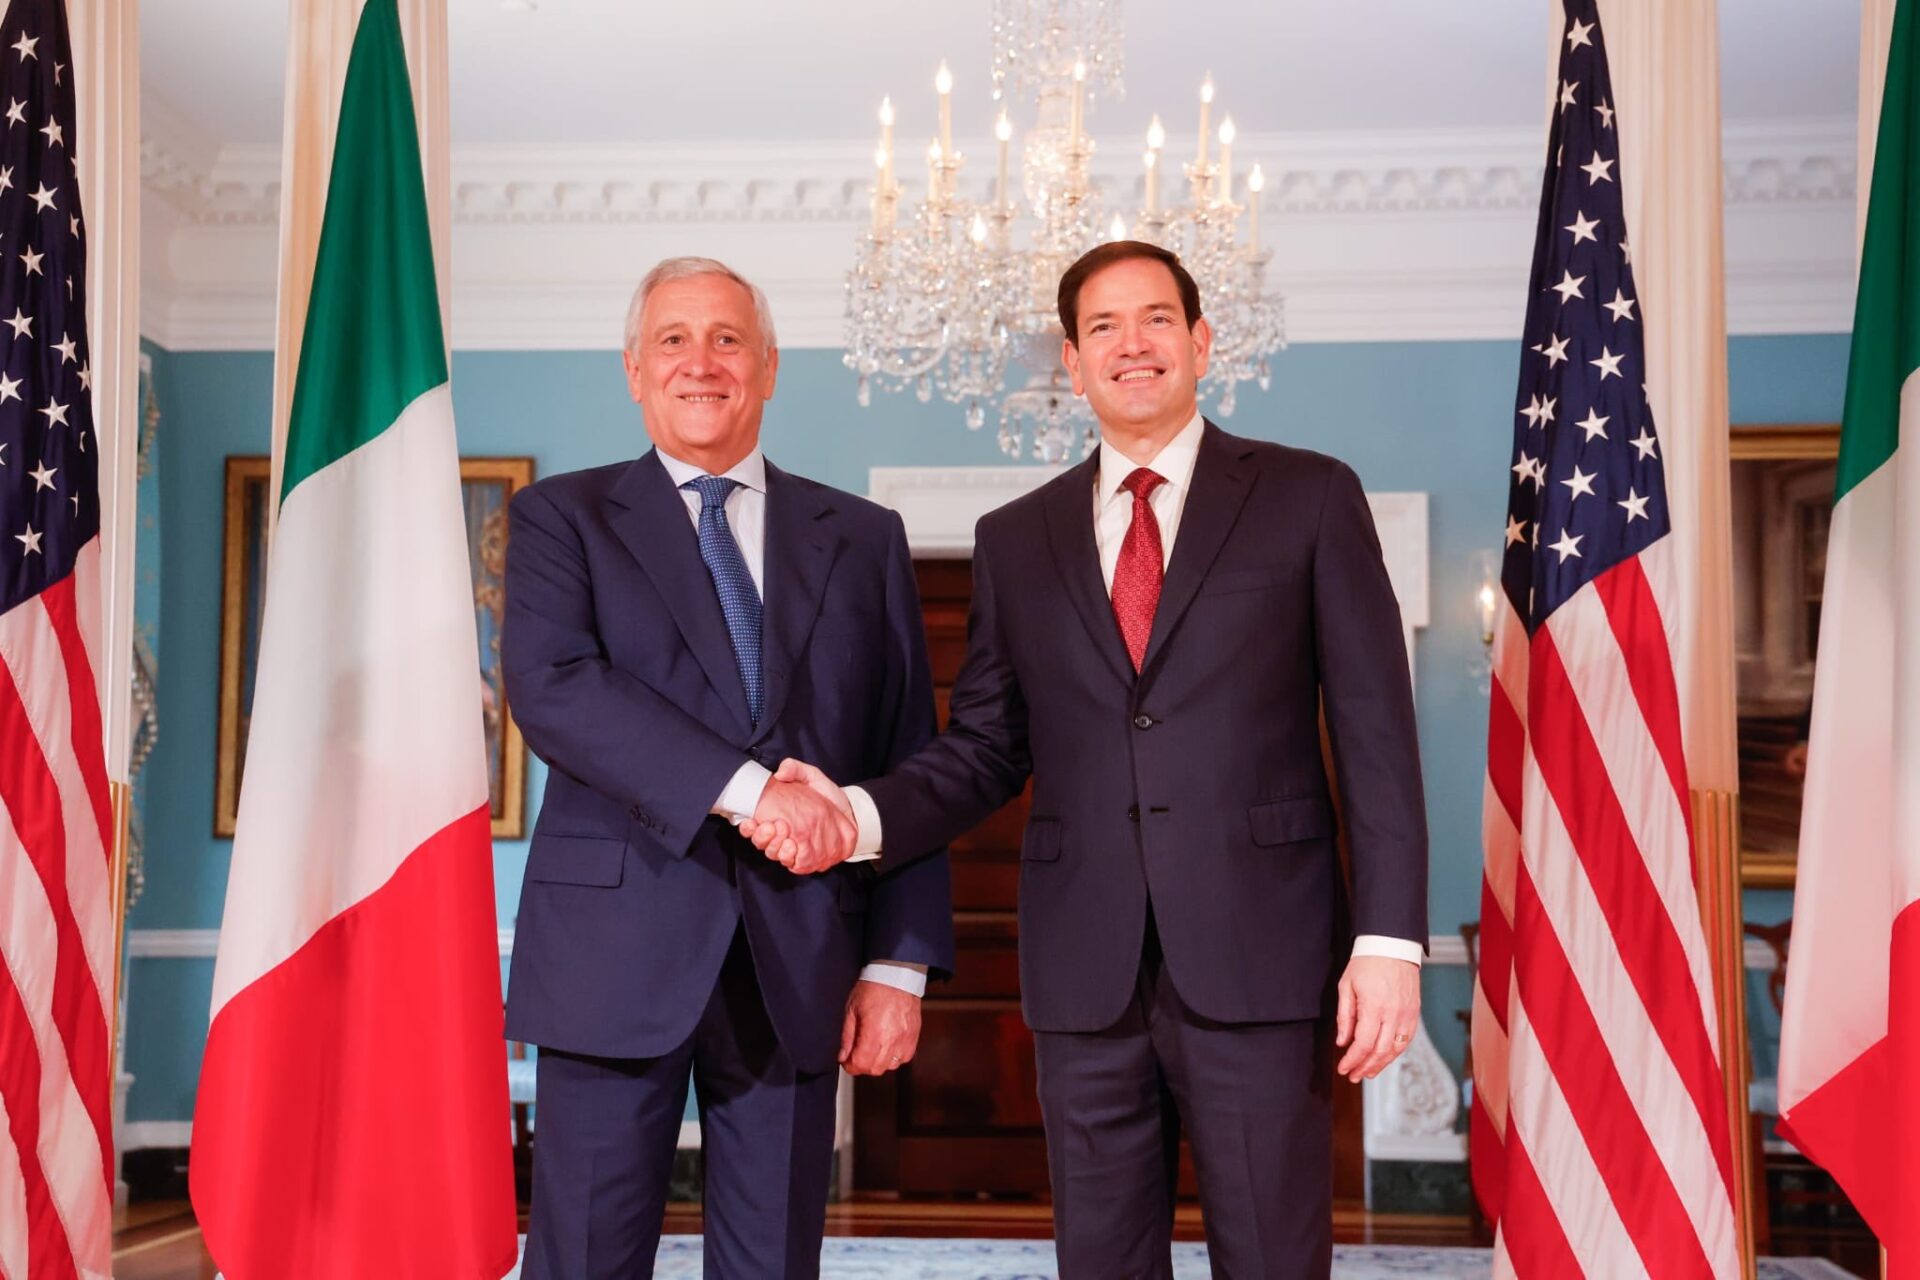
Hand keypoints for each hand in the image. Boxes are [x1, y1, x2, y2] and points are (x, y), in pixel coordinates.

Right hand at [740, 759, 855, 873]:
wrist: (851, 813)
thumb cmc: (828, 797)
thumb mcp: (811, 777)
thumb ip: (795, 769)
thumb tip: (780, 772)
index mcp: (776, 817)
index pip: (753, 826)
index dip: (748, 827)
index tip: (752, 822)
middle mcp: (781, 836)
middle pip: (761, 843)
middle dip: (762, 838)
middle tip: (771, 827)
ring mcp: (793, 849)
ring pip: (775, 855)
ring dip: (776, 849)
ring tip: (786, 840)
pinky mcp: (806, 859)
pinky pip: (794, 864)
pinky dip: (792, 858)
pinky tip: (795, 848)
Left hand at [840, 980, 921, 1076]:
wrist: (896, 975)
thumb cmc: (873, 988)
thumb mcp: (851, 1010)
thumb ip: (847, 1037)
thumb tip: (843, 1057)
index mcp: (874, 1032)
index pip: (861, 1064)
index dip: (850, 1066)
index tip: (846, 1061)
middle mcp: (892, 1039)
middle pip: (875, 1069)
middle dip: (862, 1065)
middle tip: (856, 1054)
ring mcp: (905, 1039)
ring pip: (890, 1066)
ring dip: (879, 1062)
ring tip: (873, 1048)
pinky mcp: (914, 1036)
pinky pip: (904, 1057)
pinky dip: (894, 1056)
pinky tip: (887, 1045)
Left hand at [1334, 955, 1420, 1081]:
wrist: (1392, 946)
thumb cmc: (1366, 963)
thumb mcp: (1346, 986)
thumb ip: (1345, 1016)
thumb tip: (1342, 1042)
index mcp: (1374, 1007)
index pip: (1363, 1044)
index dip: (1352, 1060)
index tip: (1343, 1068)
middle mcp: (1394, 1014)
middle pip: (1380, 1051)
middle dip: (1365, 1067)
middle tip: (1353, 1076)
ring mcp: (1407, 1014)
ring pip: (1396, 1049)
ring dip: (1381, 1065)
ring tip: (1368, 1073)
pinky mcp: (1414, 1013)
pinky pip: (1407, 1040)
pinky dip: (1395, 1052)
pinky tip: (1384, 1058)